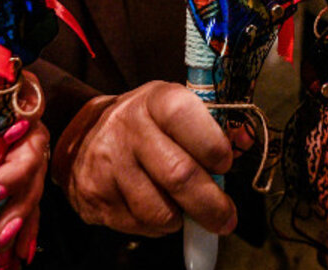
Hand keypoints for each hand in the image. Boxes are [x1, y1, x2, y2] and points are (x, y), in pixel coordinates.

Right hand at [54, 81, 237, 237]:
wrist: (83, 135)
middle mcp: (127, 128)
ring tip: (182, 206)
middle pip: (179, 175)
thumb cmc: (146, 125)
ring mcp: (108, 164)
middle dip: (211, 205)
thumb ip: (209, 127)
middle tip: (225, 217)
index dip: (212, 146)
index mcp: (154, 100)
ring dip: (182, 218)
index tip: (224, 164)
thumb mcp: (173, 109)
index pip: (185, 117)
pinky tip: (155, 206)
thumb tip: (245, 145)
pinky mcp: (96, 196)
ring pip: (161, 211)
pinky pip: (141, 226)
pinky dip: (158, 225)